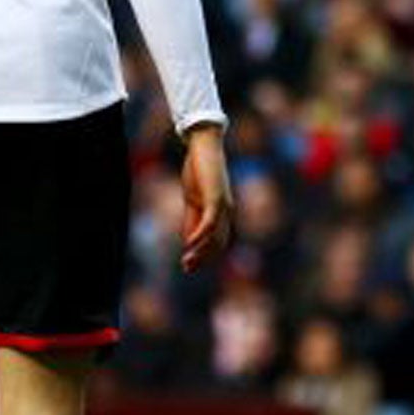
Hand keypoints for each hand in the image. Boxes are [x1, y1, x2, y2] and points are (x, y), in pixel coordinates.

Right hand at [178, 123, 233, 273]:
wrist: (204, 146)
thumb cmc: (198, 169)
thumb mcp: (193, 198)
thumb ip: (192, 218)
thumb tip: (189, 240)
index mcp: (222, 212)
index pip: (217, 241)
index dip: (204, 255)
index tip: (188, 266)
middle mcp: (226, 211)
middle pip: (218, 243)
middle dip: (202, 258)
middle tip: (186, 268)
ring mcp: (223, 205)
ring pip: (215, 236)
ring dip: (200, 251)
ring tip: (186, 261)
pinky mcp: (216, 198)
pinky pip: (210, 222)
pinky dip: (200, 235)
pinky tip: (189, 244)